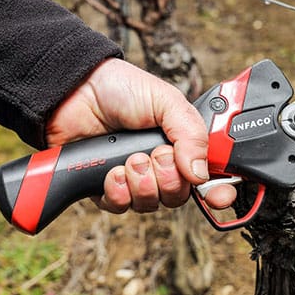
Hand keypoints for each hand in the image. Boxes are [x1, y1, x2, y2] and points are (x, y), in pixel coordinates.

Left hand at [46, 58, 235, 212]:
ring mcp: (132, 178)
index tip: (220, 197)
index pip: (208, 177)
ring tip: (129, 161)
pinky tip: (111, 172)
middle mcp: (159, 165)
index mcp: (181, 144)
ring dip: (141, 185)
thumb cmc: (120, 88)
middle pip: (178, 196)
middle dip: (168, 180)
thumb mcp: (166, 101)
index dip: (218, 192)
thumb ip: (191, 134)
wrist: (74, 90)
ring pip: (150, 204)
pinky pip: (119, 206)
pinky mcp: (104, 187)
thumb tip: (201, 173)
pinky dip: (118, 192)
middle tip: (155, 156)